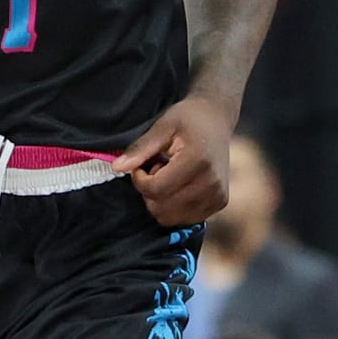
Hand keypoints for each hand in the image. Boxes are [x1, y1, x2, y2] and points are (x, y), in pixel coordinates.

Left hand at [111, 95, 231, 226]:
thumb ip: (140, 149)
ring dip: (161, 201)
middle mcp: (212, 183)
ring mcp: (218, 196)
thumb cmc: (187, 119)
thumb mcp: (162, 127)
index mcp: (198, 161)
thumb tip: (117, 167)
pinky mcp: (220, 203)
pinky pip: (186, 219)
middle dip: (149, 192)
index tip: (141, 165)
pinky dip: (174, 206)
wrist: (216, 119)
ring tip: (167, 176)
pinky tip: (178, 185)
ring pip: (172, 218)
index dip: (140, 180)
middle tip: (154, 170)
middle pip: (163, 209)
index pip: (156, 190)